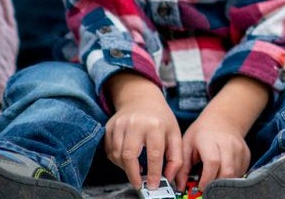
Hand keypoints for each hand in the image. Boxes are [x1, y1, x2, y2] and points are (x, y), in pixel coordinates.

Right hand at [104, 74, 182, 189]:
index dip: (153, 173)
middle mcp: (135, 123)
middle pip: (129, 155)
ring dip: (125, 167)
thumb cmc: (159, 118)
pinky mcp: (109, 127)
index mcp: (155, 125)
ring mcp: (120, 124)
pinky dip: (117, 160)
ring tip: (135, 169)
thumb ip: (175, 156)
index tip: (153, 185)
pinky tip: (126, 160)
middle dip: (133, 174)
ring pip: (117, 155)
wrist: (141, 99)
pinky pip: (109, 151)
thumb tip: (169, 176)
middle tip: (139, 184)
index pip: (154, 154)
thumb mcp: (174, 133)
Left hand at [179, 110, 252, 189]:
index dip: (207, 178)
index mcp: (209, 140)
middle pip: (227, 171)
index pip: (212, 162)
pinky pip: (241, 171)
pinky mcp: (246, 153)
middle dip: (217, 184)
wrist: (222, 119)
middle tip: (207, 186)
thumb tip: (180, 186)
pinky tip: (223, 171)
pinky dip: (232, 177)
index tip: (200, 186)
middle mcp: (228, 143)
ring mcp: (239, 148)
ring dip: (224, 181)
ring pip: (235, 174)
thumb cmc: (202, 132)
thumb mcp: (186, 145)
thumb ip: (182, 167)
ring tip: (214, 176)